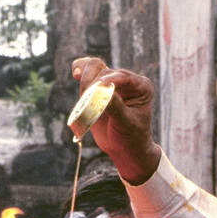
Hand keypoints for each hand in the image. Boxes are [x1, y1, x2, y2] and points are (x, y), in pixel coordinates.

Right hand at [71, 56, 162, 184]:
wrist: (124, 148)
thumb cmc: (130, 136)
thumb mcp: (125, 123)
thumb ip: (115, 106)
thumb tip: (102, 89)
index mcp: (141, 86)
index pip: (122, 76)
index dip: (107, 80)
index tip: (95, 88)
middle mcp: (128, 81)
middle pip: (104, 72)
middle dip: (93, 87)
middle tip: (88, 106)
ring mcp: (112, 82)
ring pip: (94, 69)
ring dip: (85, 82)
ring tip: (84, 101)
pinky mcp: (99, 87)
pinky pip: (88, 72)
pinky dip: (80, 71)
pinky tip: (75, 73)